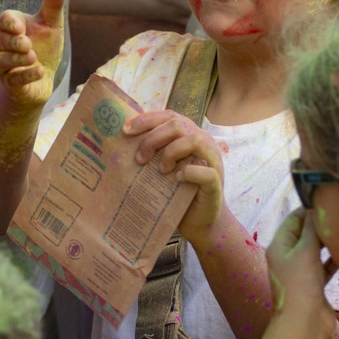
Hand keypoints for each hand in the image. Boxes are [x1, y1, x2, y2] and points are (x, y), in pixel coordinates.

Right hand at [0, 0, 67, 106]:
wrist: (43, 79)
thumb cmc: (44, 47)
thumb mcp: (51, 25)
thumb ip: (53, 5)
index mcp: (12, 27)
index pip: (4, 20)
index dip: (9, 23)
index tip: (20, 27)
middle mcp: (3, 45)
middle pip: (0, 40)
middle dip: (13, 42)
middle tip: (28, 44)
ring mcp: (5, 66)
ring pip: (1, 61)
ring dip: (18, 58)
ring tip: (33, 57)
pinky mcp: (11, 84)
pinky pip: (14, 80)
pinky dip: (26, 75)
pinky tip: (39, 71)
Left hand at [127, 109, 223, 243]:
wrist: (200, 221)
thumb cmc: (178, 193)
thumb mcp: (164, 168)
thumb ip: (153, 153)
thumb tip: (122, 143)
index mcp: (190, 136)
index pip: (170, 116)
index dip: (147, 119)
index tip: (125, 130)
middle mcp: (204, 143)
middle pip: (178, 125)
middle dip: (153, 138)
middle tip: (139, 158)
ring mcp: (213, 162)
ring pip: (195, 141)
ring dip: (171, 153)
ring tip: (161, 170)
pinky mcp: (216, 183)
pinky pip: (206, 173)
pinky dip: (189, 174)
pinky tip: (177, 179)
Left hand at [266, 209, 335, 317]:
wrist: (304, 323)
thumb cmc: (300, 285)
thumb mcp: (305, 251)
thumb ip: (312, 228)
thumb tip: (317, 208)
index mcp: (279, 245)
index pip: (294, 219)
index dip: (310, 210)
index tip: (330, 202)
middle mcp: (288, 256)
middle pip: (306, 233)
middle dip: (322, 226)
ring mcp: (302, 271)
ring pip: (317, 250)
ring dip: (330, 242)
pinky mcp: (314, 283)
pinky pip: (325, 265)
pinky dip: (335, 259)